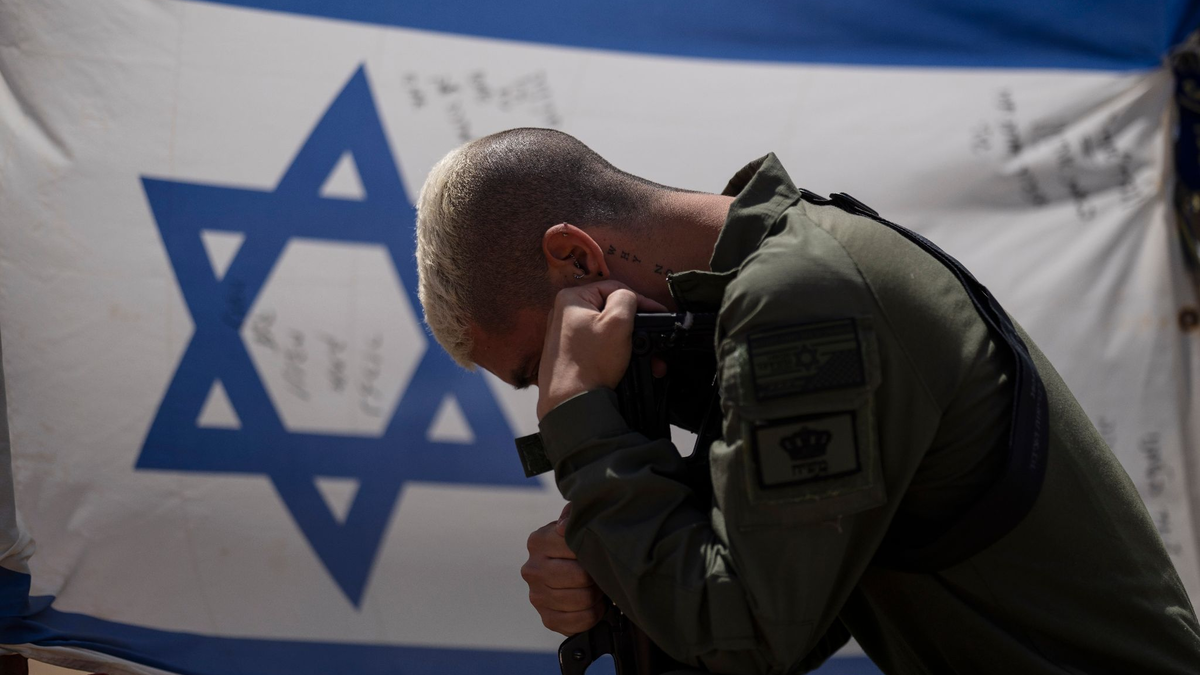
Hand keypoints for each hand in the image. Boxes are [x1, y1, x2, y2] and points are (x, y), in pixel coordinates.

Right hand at [520, 504, 604, 634]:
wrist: (568, 570)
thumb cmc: (576, 544)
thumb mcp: (575, 522)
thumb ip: (573, 515)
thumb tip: (565, 525)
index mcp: (537, 541)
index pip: (575, 546)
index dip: (593, 549)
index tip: (596, 549)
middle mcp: (531, 569)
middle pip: (580, 576)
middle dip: (596, 575)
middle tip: (600, 572)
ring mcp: (536, 596)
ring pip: (582, 599)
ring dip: (596, 595)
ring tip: (597, 586)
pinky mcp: (547, 619)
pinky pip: (580, 621)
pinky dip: (593, 613)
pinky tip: (593, 603)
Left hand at [536, 280, 666, 418]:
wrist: (570, 403)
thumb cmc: (591, 363)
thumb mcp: (617, 323)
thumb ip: (627, 299)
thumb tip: (630, 298)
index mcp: (571, 298)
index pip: (615, 289)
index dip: (641, 301)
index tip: (659, 314)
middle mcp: (564, 313)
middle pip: (611, 311)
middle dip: (636, 327)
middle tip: (653, 340)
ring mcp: (565, 334)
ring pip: (607, 331)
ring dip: (630, 343)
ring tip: (647, 359)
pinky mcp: (569, 353)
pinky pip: (599, 346)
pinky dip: (616, 353)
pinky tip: (629, 365)